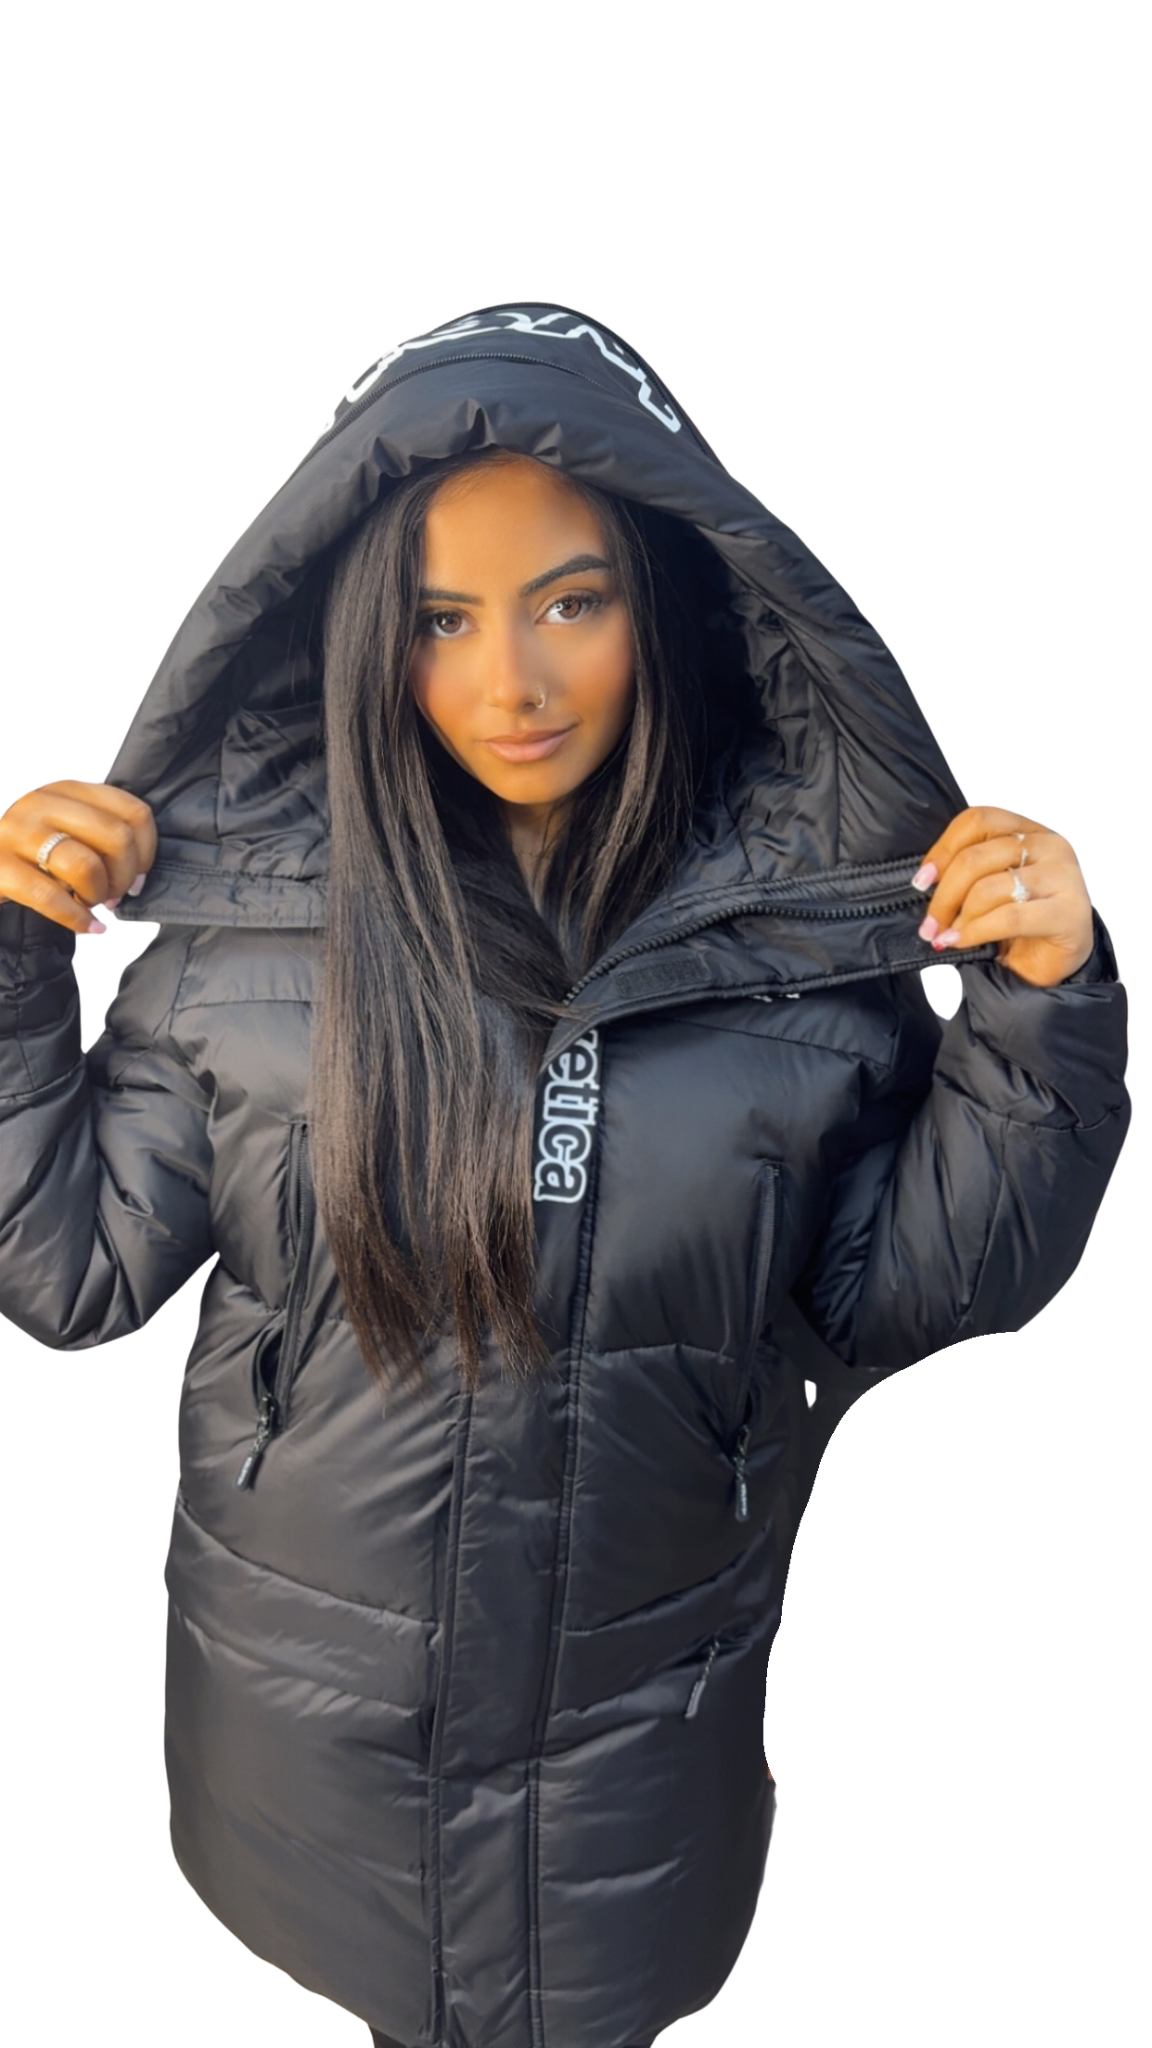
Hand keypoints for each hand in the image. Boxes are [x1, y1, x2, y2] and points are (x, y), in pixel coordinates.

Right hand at [0, 781, 155, 934]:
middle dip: (123, 877)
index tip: (137, 876)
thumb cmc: (37, 859)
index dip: (146, 853)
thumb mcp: (72, 834)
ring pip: (86, 865)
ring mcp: (17, 831)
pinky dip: (76, 918)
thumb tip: (139, 874)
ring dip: (97, 895)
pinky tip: (88, 926)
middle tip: (112, 895)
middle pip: (117, 837)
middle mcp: (41, 803)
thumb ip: (105, 837)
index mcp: (68, 790)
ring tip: (91, 904)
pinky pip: (49, 896)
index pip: (134, 812)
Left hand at [911, 805, 1094, 987]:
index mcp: (1029, 831)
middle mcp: (1050, 847)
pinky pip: (1008, 917)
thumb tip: (926, 878)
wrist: (1055, 963)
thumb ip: (969, 873)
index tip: (923, 880)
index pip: (978, 820)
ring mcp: (1063, 878)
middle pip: (976, 857)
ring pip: (988, 888)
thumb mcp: (990, 888)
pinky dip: (975, 931)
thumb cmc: (1021, 925)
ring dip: (959, 917)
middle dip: (944, 894)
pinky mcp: (1068, 913)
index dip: (943, 849)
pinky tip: (961, 941)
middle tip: (929, 923)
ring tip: (947, 935)